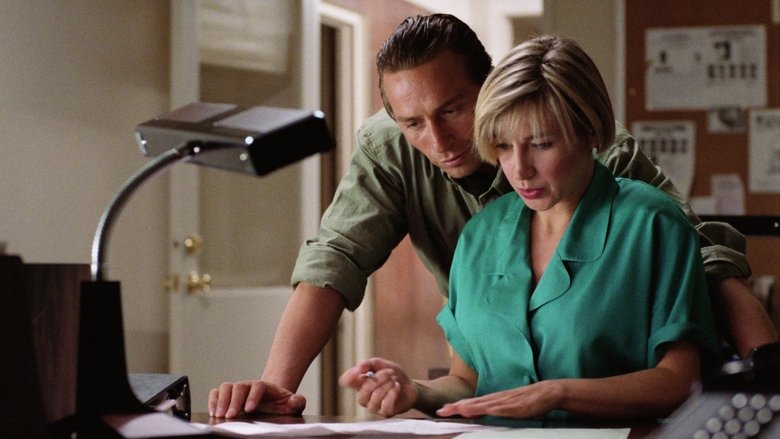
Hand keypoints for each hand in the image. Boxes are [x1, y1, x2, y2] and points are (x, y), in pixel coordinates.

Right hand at [208, 380, 305, 417]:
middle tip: (231, 416)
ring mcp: (237, 390)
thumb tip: (295, 401)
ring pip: (226, 387)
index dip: (253, 397)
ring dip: (221, 401)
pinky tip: (213, 412)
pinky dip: (212, 400)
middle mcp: (249, 386)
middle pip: (239, 386)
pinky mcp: (227, 396)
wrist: (271, 402)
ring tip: (220, 415)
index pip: (258, 386)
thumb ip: (297, 402)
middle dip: (234, 401)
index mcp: (265, 387)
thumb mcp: (292, 403)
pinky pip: (216, 392)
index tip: (249, 409)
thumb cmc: (281, 404)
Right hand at [339, 358, 416, 416]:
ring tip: (394, 380)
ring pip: (375, 396)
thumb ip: (370, 363)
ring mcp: (373, 406)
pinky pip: (385, 404)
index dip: (350, 376)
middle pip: (363, 390)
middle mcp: (364, 396)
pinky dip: (393, 393)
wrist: (410, 387)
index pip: (346, 382)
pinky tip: (397, 388)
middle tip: (390, 372)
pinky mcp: (384, 413)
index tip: (361, 369)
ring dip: (387, 385)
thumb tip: (359, 365)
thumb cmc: (394, 376)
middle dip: (379, 378)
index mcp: (360, 383)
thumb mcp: (383, 365)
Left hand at [436, 380, 559, 418]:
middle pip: (473, 403)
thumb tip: (479, 414)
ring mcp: (506, 401)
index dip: (457, 406)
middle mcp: (497, 398)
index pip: (471, 403)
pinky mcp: (517, 406)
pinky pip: (503, 408)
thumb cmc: (527, 400)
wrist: (547, 392)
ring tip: (456, 410)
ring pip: (484, 404)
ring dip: (470, 407)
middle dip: (457, 407)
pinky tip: (485, 410)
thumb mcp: (507, 405)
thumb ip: (493, 409)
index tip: (442, 410)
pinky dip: (492, 409)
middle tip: (441, 411)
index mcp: (493, 399)